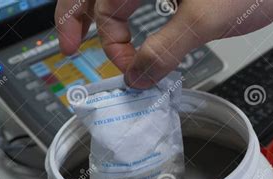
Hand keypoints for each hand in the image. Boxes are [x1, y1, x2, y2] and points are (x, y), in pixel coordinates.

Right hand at [55, 0, 272, 87]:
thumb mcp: (204, 20)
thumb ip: (166, 49)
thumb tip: (138, 76)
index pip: (105, 4)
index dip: (109, 40)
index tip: (129, 69)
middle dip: (79, 17)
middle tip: (68, 44)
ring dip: (107, 18)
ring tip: (95, 40)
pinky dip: (133, 16)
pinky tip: (133, 31)